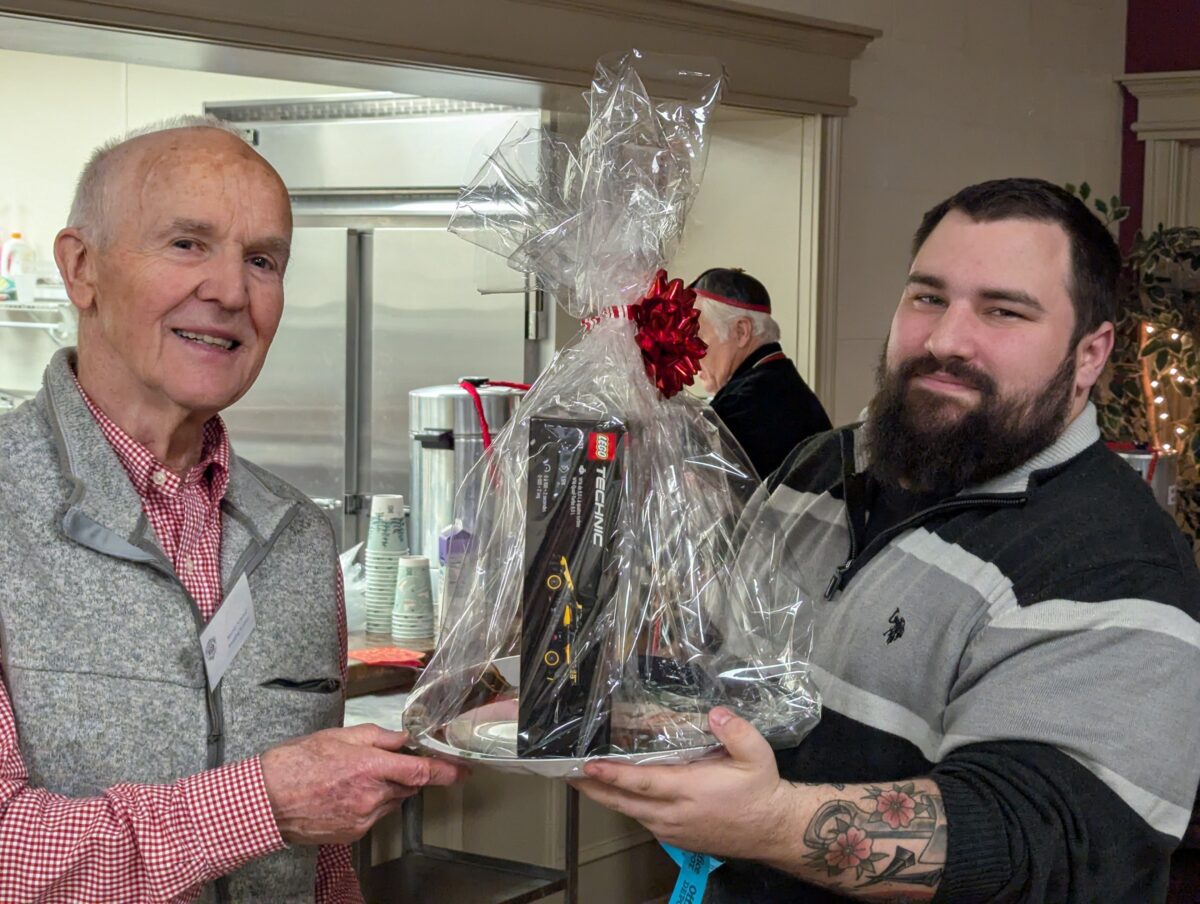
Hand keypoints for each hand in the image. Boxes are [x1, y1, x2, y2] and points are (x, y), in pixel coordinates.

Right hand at [261, 723, 468, 844]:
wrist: (267, 799)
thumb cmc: (297, 763)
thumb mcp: (340, 736)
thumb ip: (378, 738)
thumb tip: (403, 739)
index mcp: (370, 767)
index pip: (420, 771)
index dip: (446, 772)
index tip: (463, 771)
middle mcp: (371, 796)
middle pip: (408, 786)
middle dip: (405, 774)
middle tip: (382, 763)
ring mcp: (363, 818)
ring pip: (392, 801)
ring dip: (387, 789)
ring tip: (355, 777)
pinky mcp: (353, 833)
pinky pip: (375, 816)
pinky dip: (371, 804)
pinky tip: (347, 794)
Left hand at [570, 707, 791, 859]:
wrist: (772, 830)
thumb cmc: (761, 790)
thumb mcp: (757, 755)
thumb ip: (736, 731)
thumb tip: (715, 712)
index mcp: (690, 790)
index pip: (642, 782)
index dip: (613, 774)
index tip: (588, 765)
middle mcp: (675, 813)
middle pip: (624, 802)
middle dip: (593, 789)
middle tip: (567, 774)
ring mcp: (673, 829)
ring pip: (630, 812)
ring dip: (606, 798)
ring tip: (584, 781)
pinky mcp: (676, 838)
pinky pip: (643, 821)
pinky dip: (626, 806)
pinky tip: (618, 795)